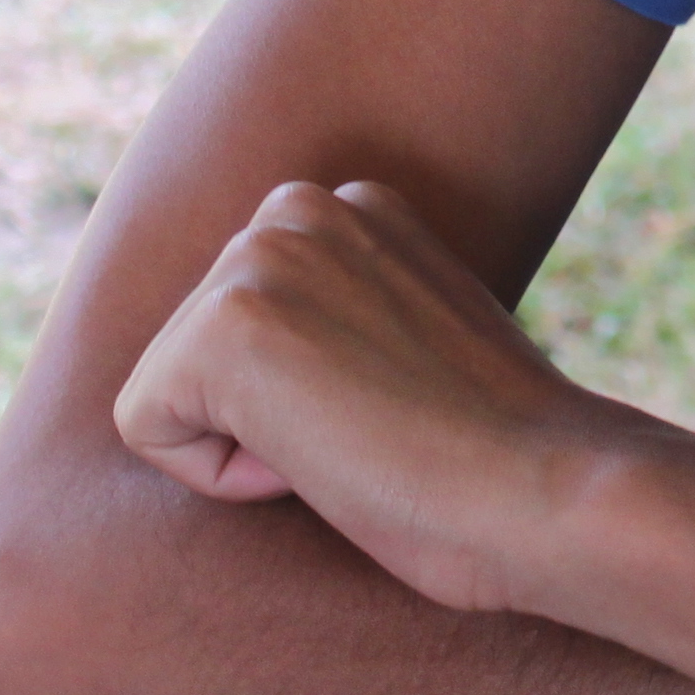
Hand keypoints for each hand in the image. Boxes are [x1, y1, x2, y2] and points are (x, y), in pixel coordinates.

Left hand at [110, 177, 640, 615]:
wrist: (546, 491)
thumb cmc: (500, 455)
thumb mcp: (415, 343)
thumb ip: (349, 314)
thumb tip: (283, 359)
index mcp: (353, 204)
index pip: (246, 327)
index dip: (310, 398)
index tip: (403, 408)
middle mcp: (298, 207)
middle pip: (195, 355)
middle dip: (267, 416)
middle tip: (381, 430)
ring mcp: (259, 260)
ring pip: (168, 390)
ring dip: (249, 444)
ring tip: (360, 438)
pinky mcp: (223, 329)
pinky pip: (148, 428)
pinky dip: (220, 477)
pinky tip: (322, 461)